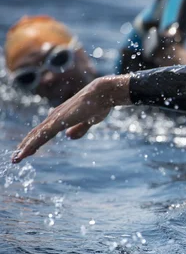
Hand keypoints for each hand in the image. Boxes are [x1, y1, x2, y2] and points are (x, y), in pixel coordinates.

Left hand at [12, 75, 130, 163]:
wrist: (102, 93)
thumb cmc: (99, 104)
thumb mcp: (89, 120)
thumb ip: (79, 128)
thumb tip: (68, 136)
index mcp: (61, 116)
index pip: (44, 131)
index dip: (35, 141)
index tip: (28, 151)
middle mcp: (54, 116)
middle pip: (36, 134)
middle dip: (25, 146)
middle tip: (16, 158)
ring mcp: (55, 119)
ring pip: (36, 136)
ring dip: (25, 148)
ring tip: (16, 159)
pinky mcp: (59, 122)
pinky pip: (42, 136)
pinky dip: (32, 145)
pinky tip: (25, 152)